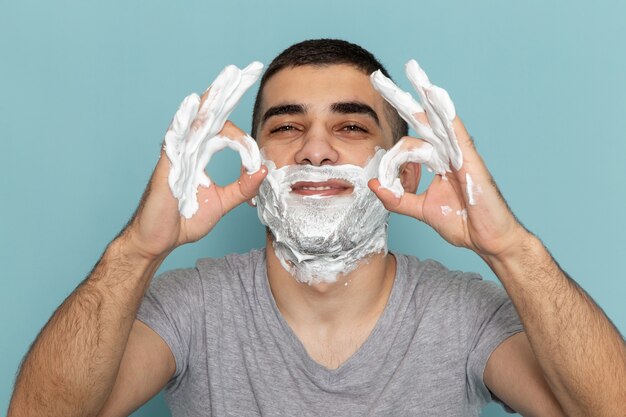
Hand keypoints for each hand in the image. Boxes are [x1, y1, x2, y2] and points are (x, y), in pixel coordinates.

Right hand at [121, 63, 266, 259]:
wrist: (158, 239)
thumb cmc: (184, 219)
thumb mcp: (222, 203)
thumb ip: (242, 188)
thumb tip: (264, 171)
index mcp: (201, 153)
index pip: (225, 130)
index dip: (244, 138)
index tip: (256, 158)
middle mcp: (189, 148)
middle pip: (211, 113)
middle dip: (229, 91)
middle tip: (247, 69)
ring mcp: (176, 154)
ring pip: (195, 119)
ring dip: (211, 98)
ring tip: (226, 78)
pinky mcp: (166, 165)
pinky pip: (175, 138)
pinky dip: (183, 121)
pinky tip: (193, 105)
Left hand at [369, 61, 528, 260]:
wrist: (488, 239)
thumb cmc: (463, 222)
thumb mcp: (421, 210)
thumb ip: (397, 199)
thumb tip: (374, 186)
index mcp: (436, 160)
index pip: (406, 146)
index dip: (389, 161)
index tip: (382, 181)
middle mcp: (446, 150)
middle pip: (419, 118)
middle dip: (398, 98)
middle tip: (377, 77)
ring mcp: (458, 151)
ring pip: (436, 116)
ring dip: (423, 92)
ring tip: (411, 69)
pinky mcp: (469, 157)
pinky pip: (455, 129)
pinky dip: (445, 111)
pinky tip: (434, 94)